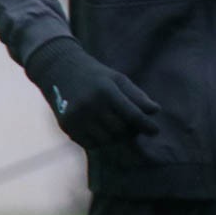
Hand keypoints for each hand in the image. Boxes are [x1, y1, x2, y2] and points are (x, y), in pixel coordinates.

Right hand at [24, 37, 159, 148]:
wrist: (60, 71)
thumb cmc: (96, 75)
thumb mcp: (118, 79)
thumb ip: (136, 95)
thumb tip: (155, 111)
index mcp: (106, 91)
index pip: (132, 115)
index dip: (146, 125)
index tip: (155, 131)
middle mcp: (90, 105)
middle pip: (120, 130)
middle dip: (131, 131)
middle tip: (135, 128)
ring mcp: (76, 117)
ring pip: (106, 139)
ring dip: (117, 137)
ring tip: (120, 129)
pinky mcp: (66, 126)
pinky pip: (90, 143)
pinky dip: (101, 141)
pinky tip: (104, 131)